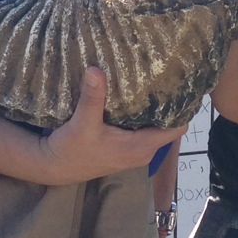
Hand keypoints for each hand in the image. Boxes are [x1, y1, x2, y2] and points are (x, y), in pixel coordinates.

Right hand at [36, 69, 184, 183]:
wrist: (55, 167)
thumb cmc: (71, 150)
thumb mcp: (82, 123)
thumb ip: (92, 98)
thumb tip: (96, 70)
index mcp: (141, 147)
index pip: (176, 128)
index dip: (182, 108)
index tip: (181, 84)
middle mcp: (143, 151)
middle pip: (168, 126)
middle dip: (168, 104)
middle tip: (166, 75)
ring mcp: (135, 151)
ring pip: (155, 127)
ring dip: (154, 109)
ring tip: (153, 81)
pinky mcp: (125, 149)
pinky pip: (142, 129)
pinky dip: (141, 115)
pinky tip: (135, 95)